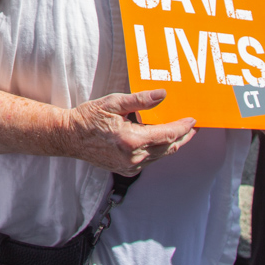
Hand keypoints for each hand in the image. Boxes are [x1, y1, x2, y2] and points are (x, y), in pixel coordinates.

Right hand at [65, 89, 195, 175]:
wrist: (70, 137)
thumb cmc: (89, 118)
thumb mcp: (114, 103)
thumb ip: (140, 100)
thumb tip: (162, 95)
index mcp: (132, 140)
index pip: (167, 134)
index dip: (182, 127)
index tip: (193, 120)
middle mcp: (134, 157)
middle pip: (169, 148)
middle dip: (183, 137)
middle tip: (193, 127)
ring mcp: (131, 166)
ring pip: (161, 155)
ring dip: (172, 144)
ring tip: (181, 133)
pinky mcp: (127, 169)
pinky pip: (151, 160)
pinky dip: (159, 150)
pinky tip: (160, 140)